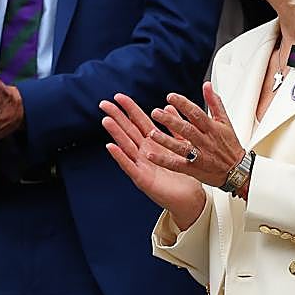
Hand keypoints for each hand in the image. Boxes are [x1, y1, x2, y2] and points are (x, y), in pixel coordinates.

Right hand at [100, 93, 206, 224]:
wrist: (190, 198)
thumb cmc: (184, 174)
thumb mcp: (181, 146)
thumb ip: (174, 127)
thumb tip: (168, 107)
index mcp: (153, 143)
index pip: (139, 121)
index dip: (129, 109)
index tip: (119, 97)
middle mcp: (144, 152)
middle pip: (128, 131)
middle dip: (116, 117)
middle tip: (104, 104)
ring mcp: (141, 165)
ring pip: (126, 145)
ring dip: (116, 133)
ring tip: (106, 120)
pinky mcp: (142, 179)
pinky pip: (129, 166)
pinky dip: (120, 156)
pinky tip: (111, 147)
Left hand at [145, 83, 245, 187]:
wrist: (237, 171)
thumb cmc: (229, 145)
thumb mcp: (225, 122)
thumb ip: (214, 103)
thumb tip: (207, 85)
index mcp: (212, 129)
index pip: (197, 114)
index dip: (184, 104)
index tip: (170, 96)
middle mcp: (205, 142)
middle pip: (187, 129)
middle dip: (170, 121)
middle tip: (155, 112)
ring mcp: (199, 156)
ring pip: (181, 147)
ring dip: (165, 140)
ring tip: (151, 133)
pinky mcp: (193, 169)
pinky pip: (176, 164)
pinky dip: (163, 160)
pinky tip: (150, 155)